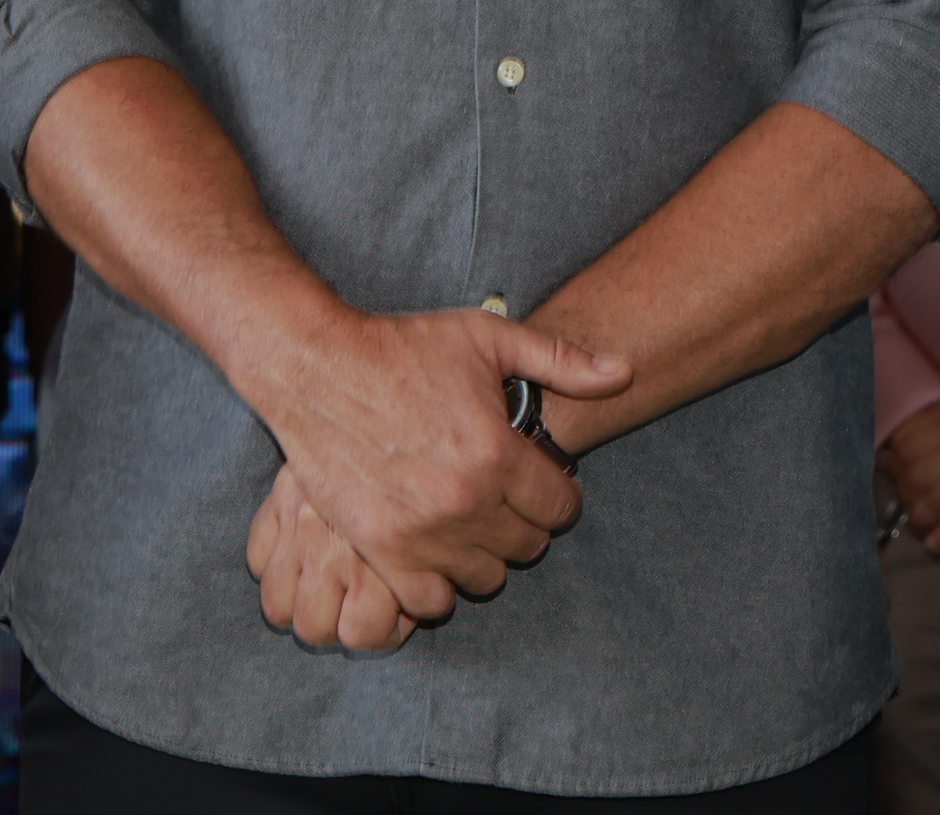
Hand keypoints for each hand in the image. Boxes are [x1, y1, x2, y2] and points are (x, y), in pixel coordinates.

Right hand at [242, 304, 622, 622]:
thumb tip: (624, 373)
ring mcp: (420, 533)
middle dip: (523, 522)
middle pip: (526, 548)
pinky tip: (434, 552)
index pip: (560, 508)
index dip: (557, 493)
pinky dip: (438, 586)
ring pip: (484, 580)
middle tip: (501, 497)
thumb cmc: (401, 347)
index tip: (540, 481)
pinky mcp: (379, 549)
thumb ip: (560, 360)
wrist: (316, 366)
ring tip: (468, 523)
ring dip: (483, 555)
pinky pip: (429, 602)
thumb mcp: (486, 337)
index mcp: (496, 453)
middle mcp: (464, 503)